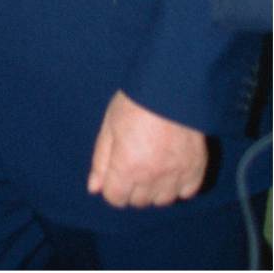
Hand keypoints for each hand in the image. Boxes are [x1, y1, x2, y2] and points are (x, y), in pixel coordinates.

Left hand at [86, 90, 208, 207]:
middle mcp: (153, 176)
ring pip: (163, 200)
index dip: (112, 187)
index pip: (116, 198)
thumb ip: (101, 161)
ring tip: (153, 168)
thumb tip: (94, 188)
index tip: (115, 175)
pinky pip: (187, 192)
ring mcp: (177, 174)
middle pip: (139, 201)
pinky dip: (179, 186)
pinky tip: (171, 170)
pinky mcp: (197, 169)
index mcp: (127, 167)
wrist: (172, 90)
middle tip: (133, 166)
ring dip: (155, 190)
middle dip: (132, 189)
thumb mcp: (109, 129)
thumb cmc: (135, 105)